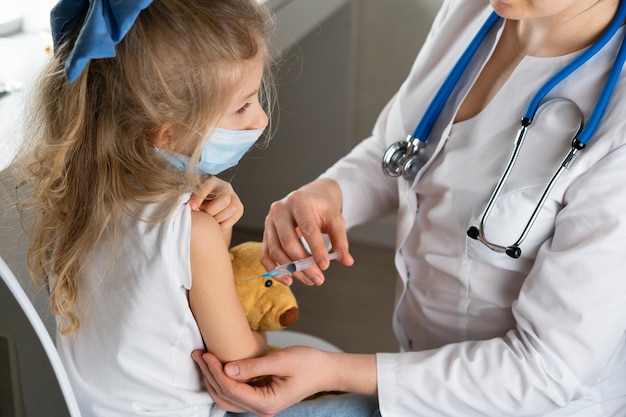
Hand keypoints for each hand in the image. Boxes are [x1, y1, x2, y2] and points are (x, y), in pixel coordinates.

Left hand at [189, 177, 242, 229]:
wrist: (210, 203)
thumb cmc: (198, 200)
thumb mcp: (192, 196)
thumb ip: (190, 199)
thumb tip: (188, 207)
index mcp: (211, 181)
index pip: (207, 187)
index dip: (199, 198)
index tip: (192, 208)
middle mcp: (225, 187)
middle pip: (224, 199)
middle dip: (211, 211)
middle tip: (203, 214)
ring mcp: (234, 197)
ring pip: (232, 209)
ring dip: (218, 218)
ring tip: (209, 219)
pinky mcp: (239, 208)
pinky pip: (234, 218)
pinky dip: (223, 224)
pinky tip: (215, 223)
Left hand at [191, 347, 329, 416]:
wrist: (325, 370)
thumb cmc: (309, 364)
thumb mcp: (281, 360)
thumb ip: (253, 366)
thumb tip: (228, 369)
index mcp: (267, 402)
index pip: (232, 390)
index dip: (216, 372)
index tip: (207, 355)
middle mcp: (261, 409)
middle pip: (225, 396)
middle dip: (209, 375)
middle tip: (198, 354)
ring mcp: (260, 405)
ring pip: (227, 398)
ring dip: (212, 379)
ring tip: (203, 359)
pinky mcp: (260, 397)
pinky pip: (235, 394)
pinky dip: (222, 382)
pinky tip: (217, 367)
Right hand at [262, 179, 353, 285]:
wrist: (307, 201)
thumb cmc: (320, 210)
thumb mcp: (334, 219)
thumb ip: (340, 240)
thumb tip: (346, 260)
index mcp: (299, 201)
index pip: (307, 228)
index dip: (316, 249)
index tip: (325, 266)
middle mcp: (280, 210)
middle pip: (288, 242)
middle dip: (304, 264)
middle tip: (318, 279)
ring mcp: (269, 222)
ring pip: (276, 251)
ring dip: (292, 270)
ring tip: (309, 280)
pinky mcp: (265, 234)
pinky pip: (265, 255)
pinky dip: (275, 271)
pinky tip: (289, 280)